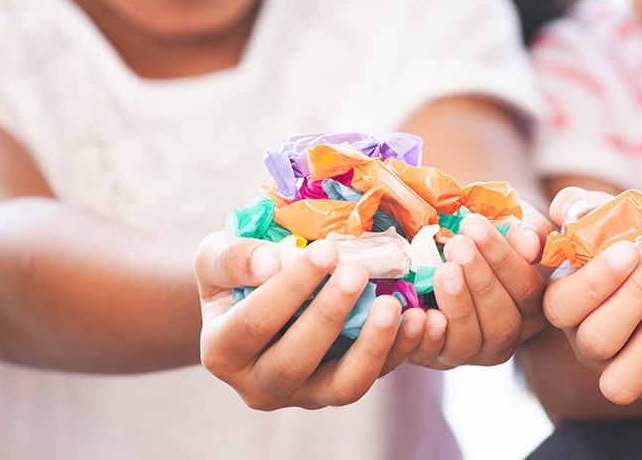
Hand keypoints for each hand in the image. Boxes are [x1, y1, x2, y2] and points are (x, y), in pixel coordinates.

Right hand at [194, 231, 427, 409]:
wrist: (258, 297)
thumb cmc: (240, 271)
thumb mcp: (219, 256)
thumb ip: (233, 258)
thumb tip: (269, 263)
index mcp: (223, 351)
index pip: (255, 324)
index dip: (290, 288)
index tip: (324, 250)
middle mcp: (260, 384)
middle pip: (296, 361)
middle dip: (329, 315)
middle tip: (358, 272)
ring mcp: (306, 392)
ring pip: (344, 386)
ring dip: (373, 346)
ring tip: (397, 305)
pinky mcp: (343, 386)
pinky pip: (377, 376)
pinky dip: (403, 349)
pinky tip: (422, 317)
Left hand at [412, 207, 548, 367]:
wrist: (439, 256)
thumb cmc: (482, 238)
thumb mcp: (510, 226)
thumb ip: (528, 231)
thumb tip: (528, 243)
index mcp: (531, 308)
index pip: (527, 291)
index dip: (504, 259)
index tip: (476, 225)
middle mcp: (505, 338)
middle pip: (502, 321)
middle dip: (480, 281)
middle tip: (458, 245)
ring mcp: (469, 352)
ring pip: (468, 342)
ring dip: (456, 305)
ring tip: (442, 270)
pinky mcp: (433, 358)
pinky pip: (429, 355)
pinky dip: (424, 337)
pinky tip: (418, 312)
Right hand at [542, 187, 641, 435]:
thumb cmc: (627, 236)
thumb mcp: (597, 213)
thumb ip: (578, 206)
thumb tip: (576, 211)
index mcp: (567, 305)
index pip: (563, 305)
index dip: (595, 282)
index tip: (631, 250)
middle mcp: (589, 347)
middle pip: (596, 341)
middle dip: (634, 297)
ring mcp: (623, 373)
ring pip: (621, 384)